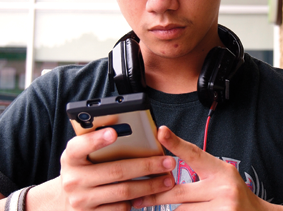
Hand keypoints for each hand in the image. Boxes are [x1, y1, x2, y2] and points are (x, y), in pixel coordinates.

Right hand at [58, 127, 175, 210]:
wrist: (64, 200)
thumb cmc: (82, 167)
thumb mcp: (82, 152)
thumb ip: (97, 140)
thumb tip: (127, 130)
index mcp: (70, 157)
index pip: (80, 146)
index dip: (96, 140)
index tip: (114, 133)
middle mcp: (73, 180)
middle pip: (116, 171)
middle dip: (146, 166)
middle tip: (167, 162)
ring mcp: (82, 201)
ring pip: (123, 192)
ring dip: (149, 186)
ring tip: (167, 179)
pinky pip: (120, 207)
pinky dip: (138, 200)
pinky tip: (150, 193)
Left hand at [132, 126, 282, 210]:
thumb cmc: (234, 193)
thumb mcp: (221, 174)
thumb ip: (200, 169)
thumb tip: (168, 167)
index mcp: (221, 171)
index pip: (195, 154)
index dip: (176, 144)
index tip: (161, 132)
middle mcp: (222, 190)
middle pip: (179, 192)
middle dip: (156, 196)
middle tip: (138, 198)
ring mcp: (223, 210)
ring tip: (153, 207)